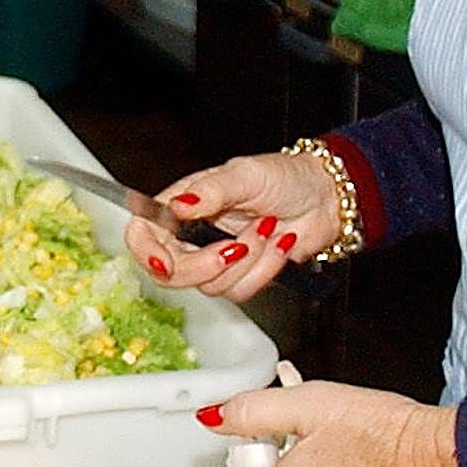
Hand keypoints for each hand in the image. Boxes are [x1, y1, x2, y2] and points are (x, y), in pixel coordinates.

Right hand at [124, 151, 339, 301]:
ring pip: (211, 285)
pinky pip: (240, 291)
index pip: (143, 233)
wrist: (323, 200)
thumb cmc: (284, 178)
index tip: (163, 261)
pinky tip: (278, 245)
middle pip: (172, 272)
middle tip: (233, 247)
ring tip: (267, 229)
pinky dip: (265, 269)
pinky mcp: (239, 277)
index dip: (145, 251)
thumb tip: (177, 205)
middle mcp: (191, 236)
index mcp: (181, 207)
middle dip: (205, 265)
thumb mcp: (245, 175)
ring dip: (247, 260)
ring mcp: (215, 259)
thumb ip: (209, 191)